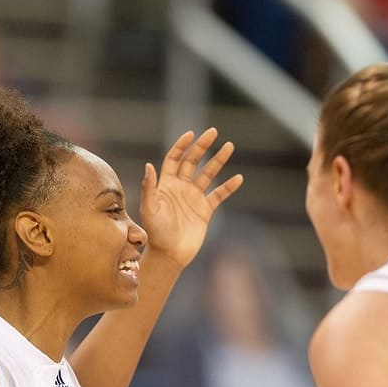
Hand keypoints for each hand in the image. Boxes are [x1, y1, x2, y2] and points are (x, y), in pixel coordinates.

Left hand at [140, 129, 242, 268]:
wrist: (169, 254)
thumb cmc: (155, 232)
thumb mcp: (149, 209)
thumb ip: (149, 187)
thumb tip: (149, 165)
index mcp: (166, 184)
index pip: (174, 158)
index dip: (181, 146)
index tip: (191, 134)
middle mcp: (180, 188)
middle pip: (192, 161)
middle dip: (202, 146)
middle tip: (213, 132)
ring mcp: (194, 198)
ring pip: (208, 174)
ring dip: (218, 160)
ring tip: (229, 146)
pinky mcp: (205, 210)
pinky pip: (219, 195)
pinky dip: (228, 187)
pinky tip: (238, 178)